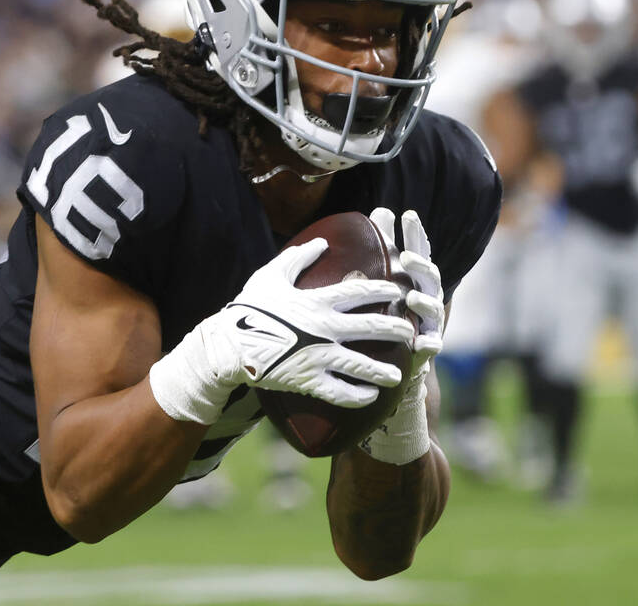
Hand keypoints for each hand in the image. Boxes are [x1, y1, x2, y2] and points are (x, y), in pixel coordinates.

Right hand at [150, 238, 412, 424]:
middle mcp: (322, 328)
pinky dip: (358, 395)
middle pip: (370, 328)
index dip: (385, 291)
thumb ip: (299, 257)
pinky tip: (371, 396)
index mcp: (316, 301)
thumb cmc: (249, 307)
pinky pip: (340, 392)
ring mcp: (317, 357)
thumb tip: (322, 241)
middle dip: (396, 330)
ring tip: (398, 374)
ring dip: (383, 370)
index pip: (361, 292)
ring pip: (361, 365)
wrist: (228, 345)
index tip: (401, 291)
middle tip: (410, 333)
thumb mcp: (271, 274)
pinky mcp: (307, 380)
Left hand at [369, 208, 444, 384]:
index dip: (415, 234)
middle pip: (430, 276)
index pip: (419, 251)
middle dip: (421, 266)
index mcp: (417, 278)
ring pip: (434, 309)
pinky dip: (428, 343)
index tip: (407, 214)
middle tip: (407, 257)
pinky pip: (432, 345)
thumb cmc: (395, 307)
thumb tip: (381, 209)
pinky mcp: (428, 346)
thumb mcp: (389, 276)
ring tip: (412, 298)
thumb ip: (386, 245)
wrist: (400, 355)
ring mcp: (430, 321)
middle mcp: (428, 295)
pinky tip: (420, 343)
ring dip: (425, 302)